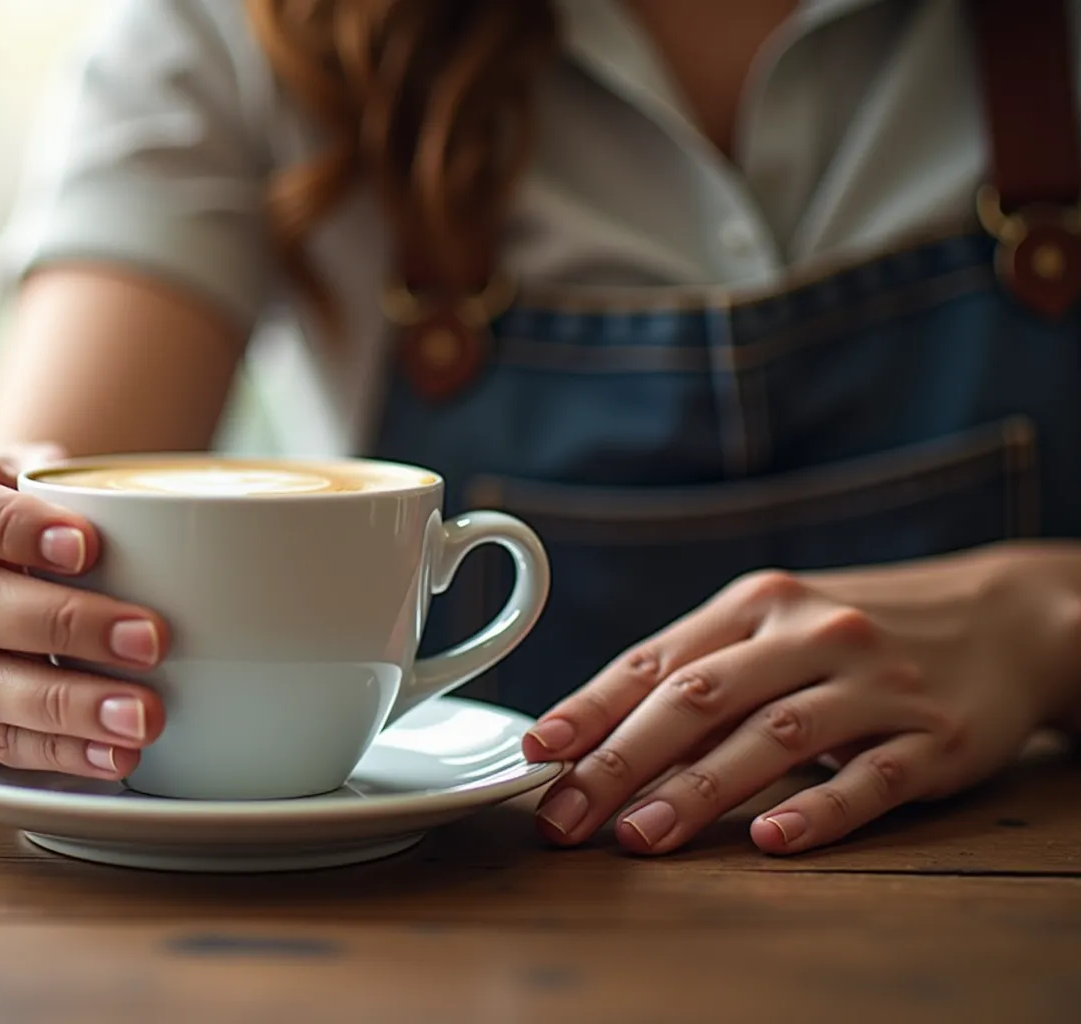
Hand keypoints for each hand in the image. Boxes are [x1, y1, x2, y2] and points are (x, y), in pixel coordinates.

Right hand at [0, 446, 166, 777]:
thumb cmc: (2, 503)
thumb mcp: (14, 469)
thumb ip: (59, 484)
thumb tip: (133, 517)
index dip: (12, 527)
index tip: (88, 546)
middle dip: (63, 625)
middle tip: (149, 639)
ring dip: (67, 704)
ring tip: (141, 715)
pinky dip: (56, 751)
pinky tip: (113, 755)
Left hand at [522, 543, 1080, 855]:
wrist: (1008, 616)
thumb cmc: (857, 631)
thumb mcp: (775, 626)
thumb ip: (697, 671)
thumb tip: (593, 738)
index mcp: (756, 606)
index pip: (656, 661)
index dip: (591, 709)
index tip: (536, 753)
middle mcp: (810, 635)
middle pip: (699, 699)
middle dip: (620, 761)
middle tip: (565, 816)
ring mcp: (875, 685)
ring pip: (772, 738)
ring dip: (698, 790)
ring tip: (640, 836)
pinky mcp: (935, 738)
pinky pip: (871, 778)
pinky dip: (820, 810)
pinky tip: (774, 840)